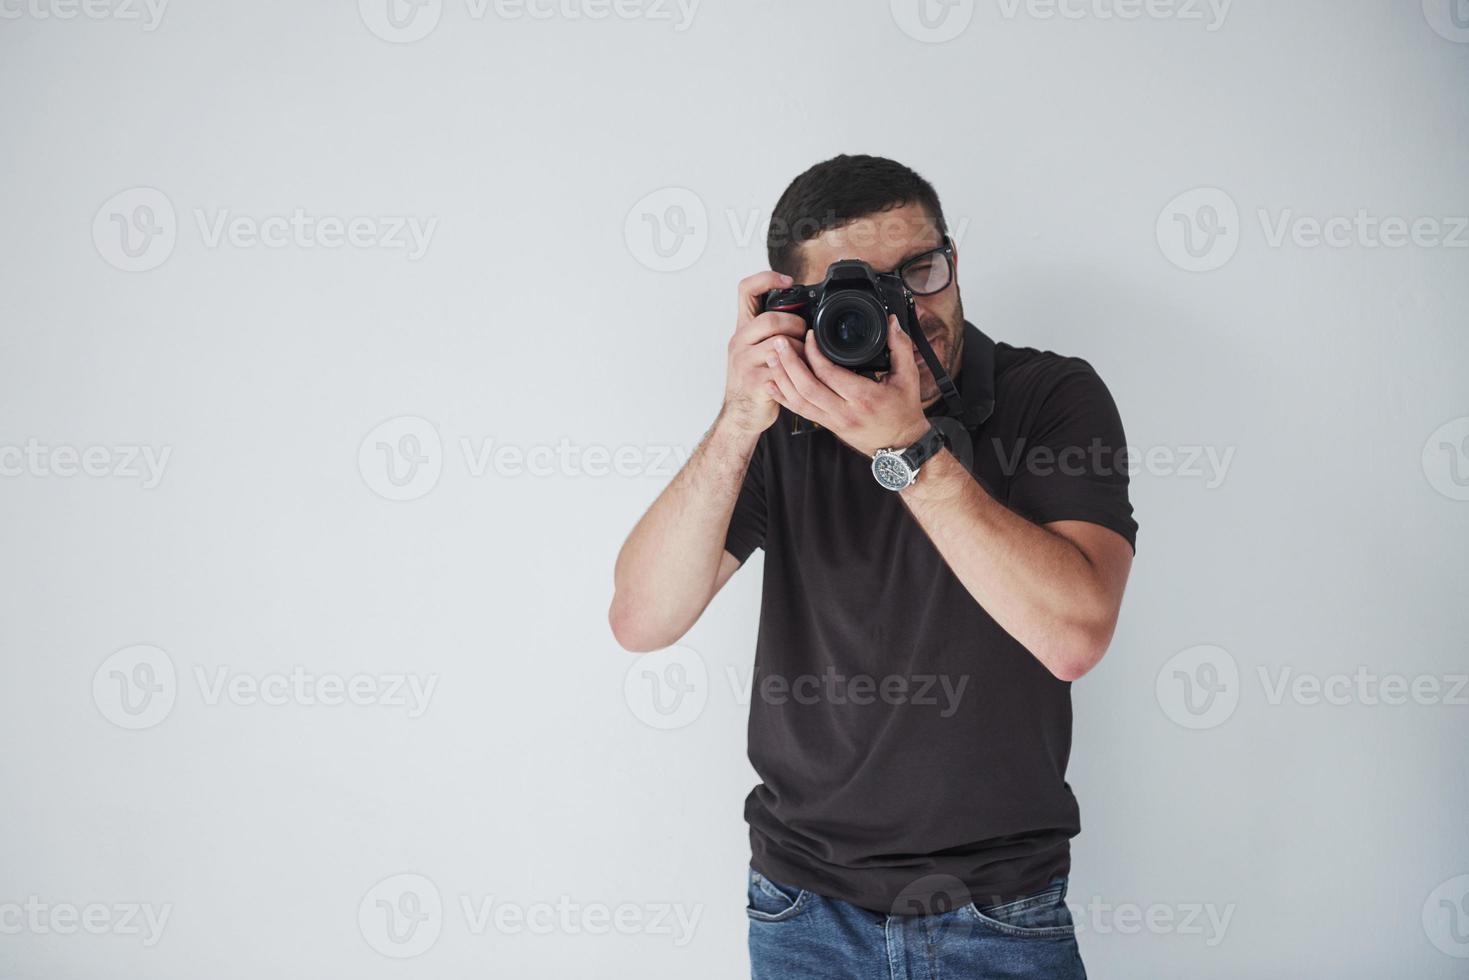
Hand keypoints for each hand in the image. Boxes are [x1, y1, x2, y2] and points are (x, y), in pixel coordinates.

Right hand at [721, 271, 807, 435]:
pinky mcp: (754, 382)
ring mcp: (744, 362)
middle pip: (771, 318)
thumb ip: (771, 330)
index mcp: (741, 329)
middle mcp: (738, 341)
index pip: (746, 290)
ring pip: (780, 343)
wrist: (741, 414)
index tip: (787, 280)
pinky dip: (797, 371)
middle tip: (804, 336)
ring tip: (803, 359)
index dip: (766, 278)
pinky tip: (799, 376)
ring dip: (800, 350)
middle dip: (796, 325)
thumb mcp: (755, 349)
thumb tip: (803, 313)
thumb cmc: (755, 379)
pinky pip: (783, 369)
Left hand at [765, 316, 931, 457]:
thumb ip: (900, 346)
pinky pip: (799, 412)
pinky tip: (770, 384)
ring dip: (782, 379)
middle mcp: (844, 411)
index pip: (830, 374)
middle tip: (779, 342)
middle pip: (808, 387)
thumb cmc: (904, 411)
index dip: (814, 353)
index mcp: (864, 397)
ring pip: (799, 401)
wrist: (901, 446)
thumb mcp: (908, 377)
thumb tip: (892, 321)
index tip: (809, 335)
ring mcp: (833, 421)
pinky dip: (782, 398)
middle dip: (789, 363)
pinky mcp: (827, 426)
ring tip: (771, 357)